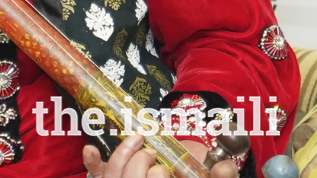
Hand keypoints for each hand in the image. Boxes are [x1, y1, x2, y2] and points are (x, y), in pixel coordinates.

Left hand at [82, 135, 236, 177]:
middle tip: (154, 155)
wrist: (186, 172)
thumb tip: (225, 167)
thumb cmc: (194, 175)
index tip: (165, 170)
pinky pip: (99, 173)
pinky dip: (92, 161)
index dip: (157, 174)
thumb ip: (221, 175)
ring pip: (115, 174)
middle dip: (144, 163)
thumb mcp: (208, 177)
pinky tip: (91, 149)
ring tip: (138, 142)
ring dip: (125, 154)